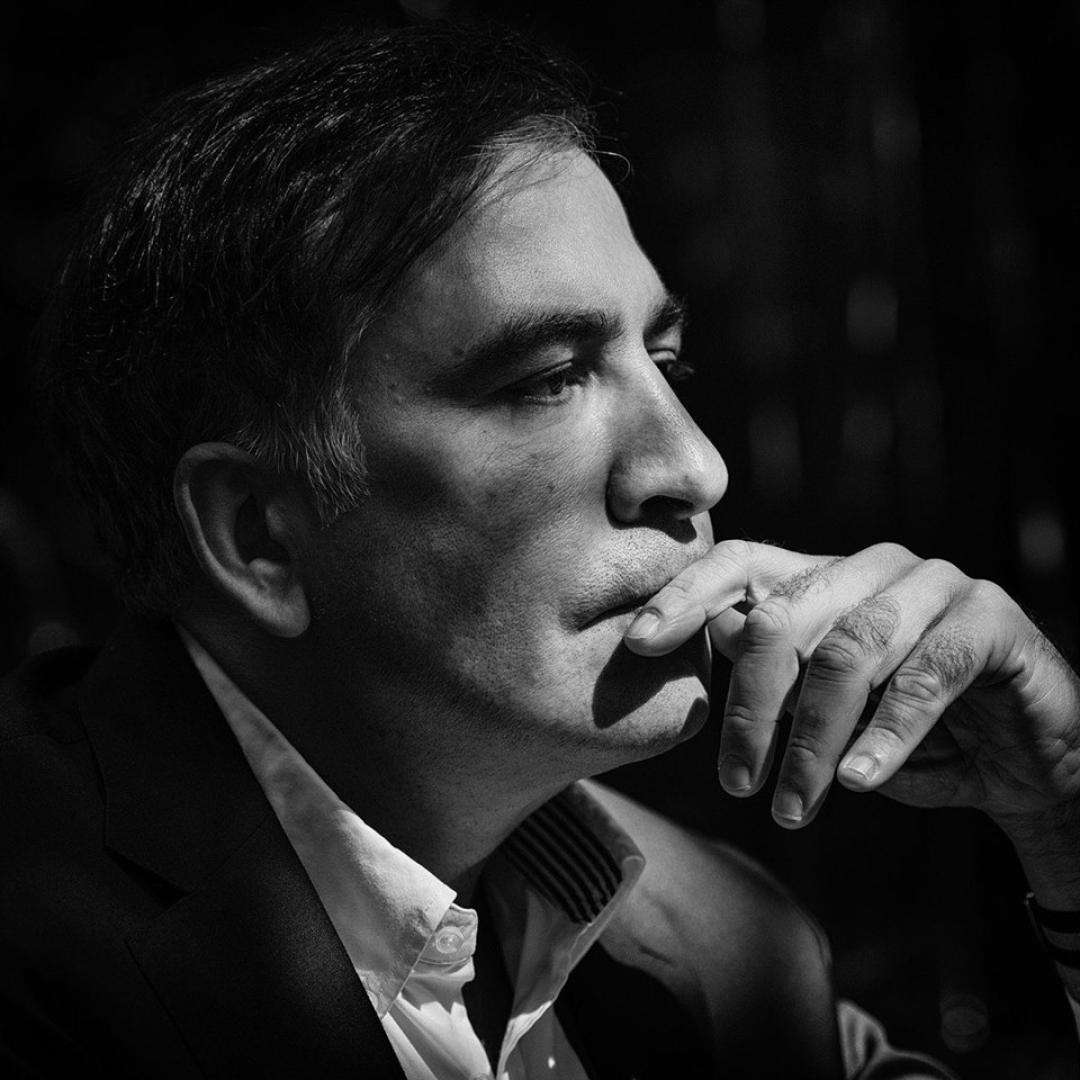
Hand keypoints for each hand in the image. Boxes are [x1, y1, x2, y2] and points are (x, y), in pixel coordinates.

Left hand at [623, 540, 1079, 833]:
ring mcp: (933, 584)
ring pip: (848, 650)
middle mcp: (871, 568)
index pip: (739, 564)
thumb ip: (773, 673)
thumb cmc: (904, 737)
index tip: (636, 644)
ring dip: (813, 740)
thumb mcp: (823, 714)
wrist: (1022, 763)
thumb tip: (712, 633)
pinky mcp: (989, 617)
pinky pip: (926, 673)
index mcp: (822, 579)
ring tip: (793, 809)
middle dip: (749, 708)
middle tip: (735, 784)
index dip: (684, 597)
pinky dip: (886, 733)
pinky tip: (858, 781)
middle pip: (782, 616)